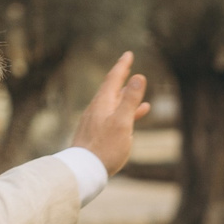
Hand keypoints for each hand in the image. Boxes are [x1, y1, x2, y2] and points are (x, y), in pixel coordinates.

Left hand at [68, 52, 148, 175]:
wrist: (83, 170)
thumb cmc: (105, 147)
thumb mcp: (122, 122)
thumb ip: (130, 100)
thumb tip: (139, 76)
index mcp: (103, 103)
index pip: (113, 79)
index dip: (122, 66)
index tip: (128, 54)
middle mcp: (97, 109)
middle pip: (110, 89)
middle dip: (121, 77)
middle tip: (127, 65)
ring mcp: (95, 121)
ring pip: (112, 103)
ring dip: (124, 96)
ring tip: (137, 91)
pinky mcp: (96, 133)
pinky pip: (112, 116)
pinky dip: (123, 113)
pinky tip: (132, 118)